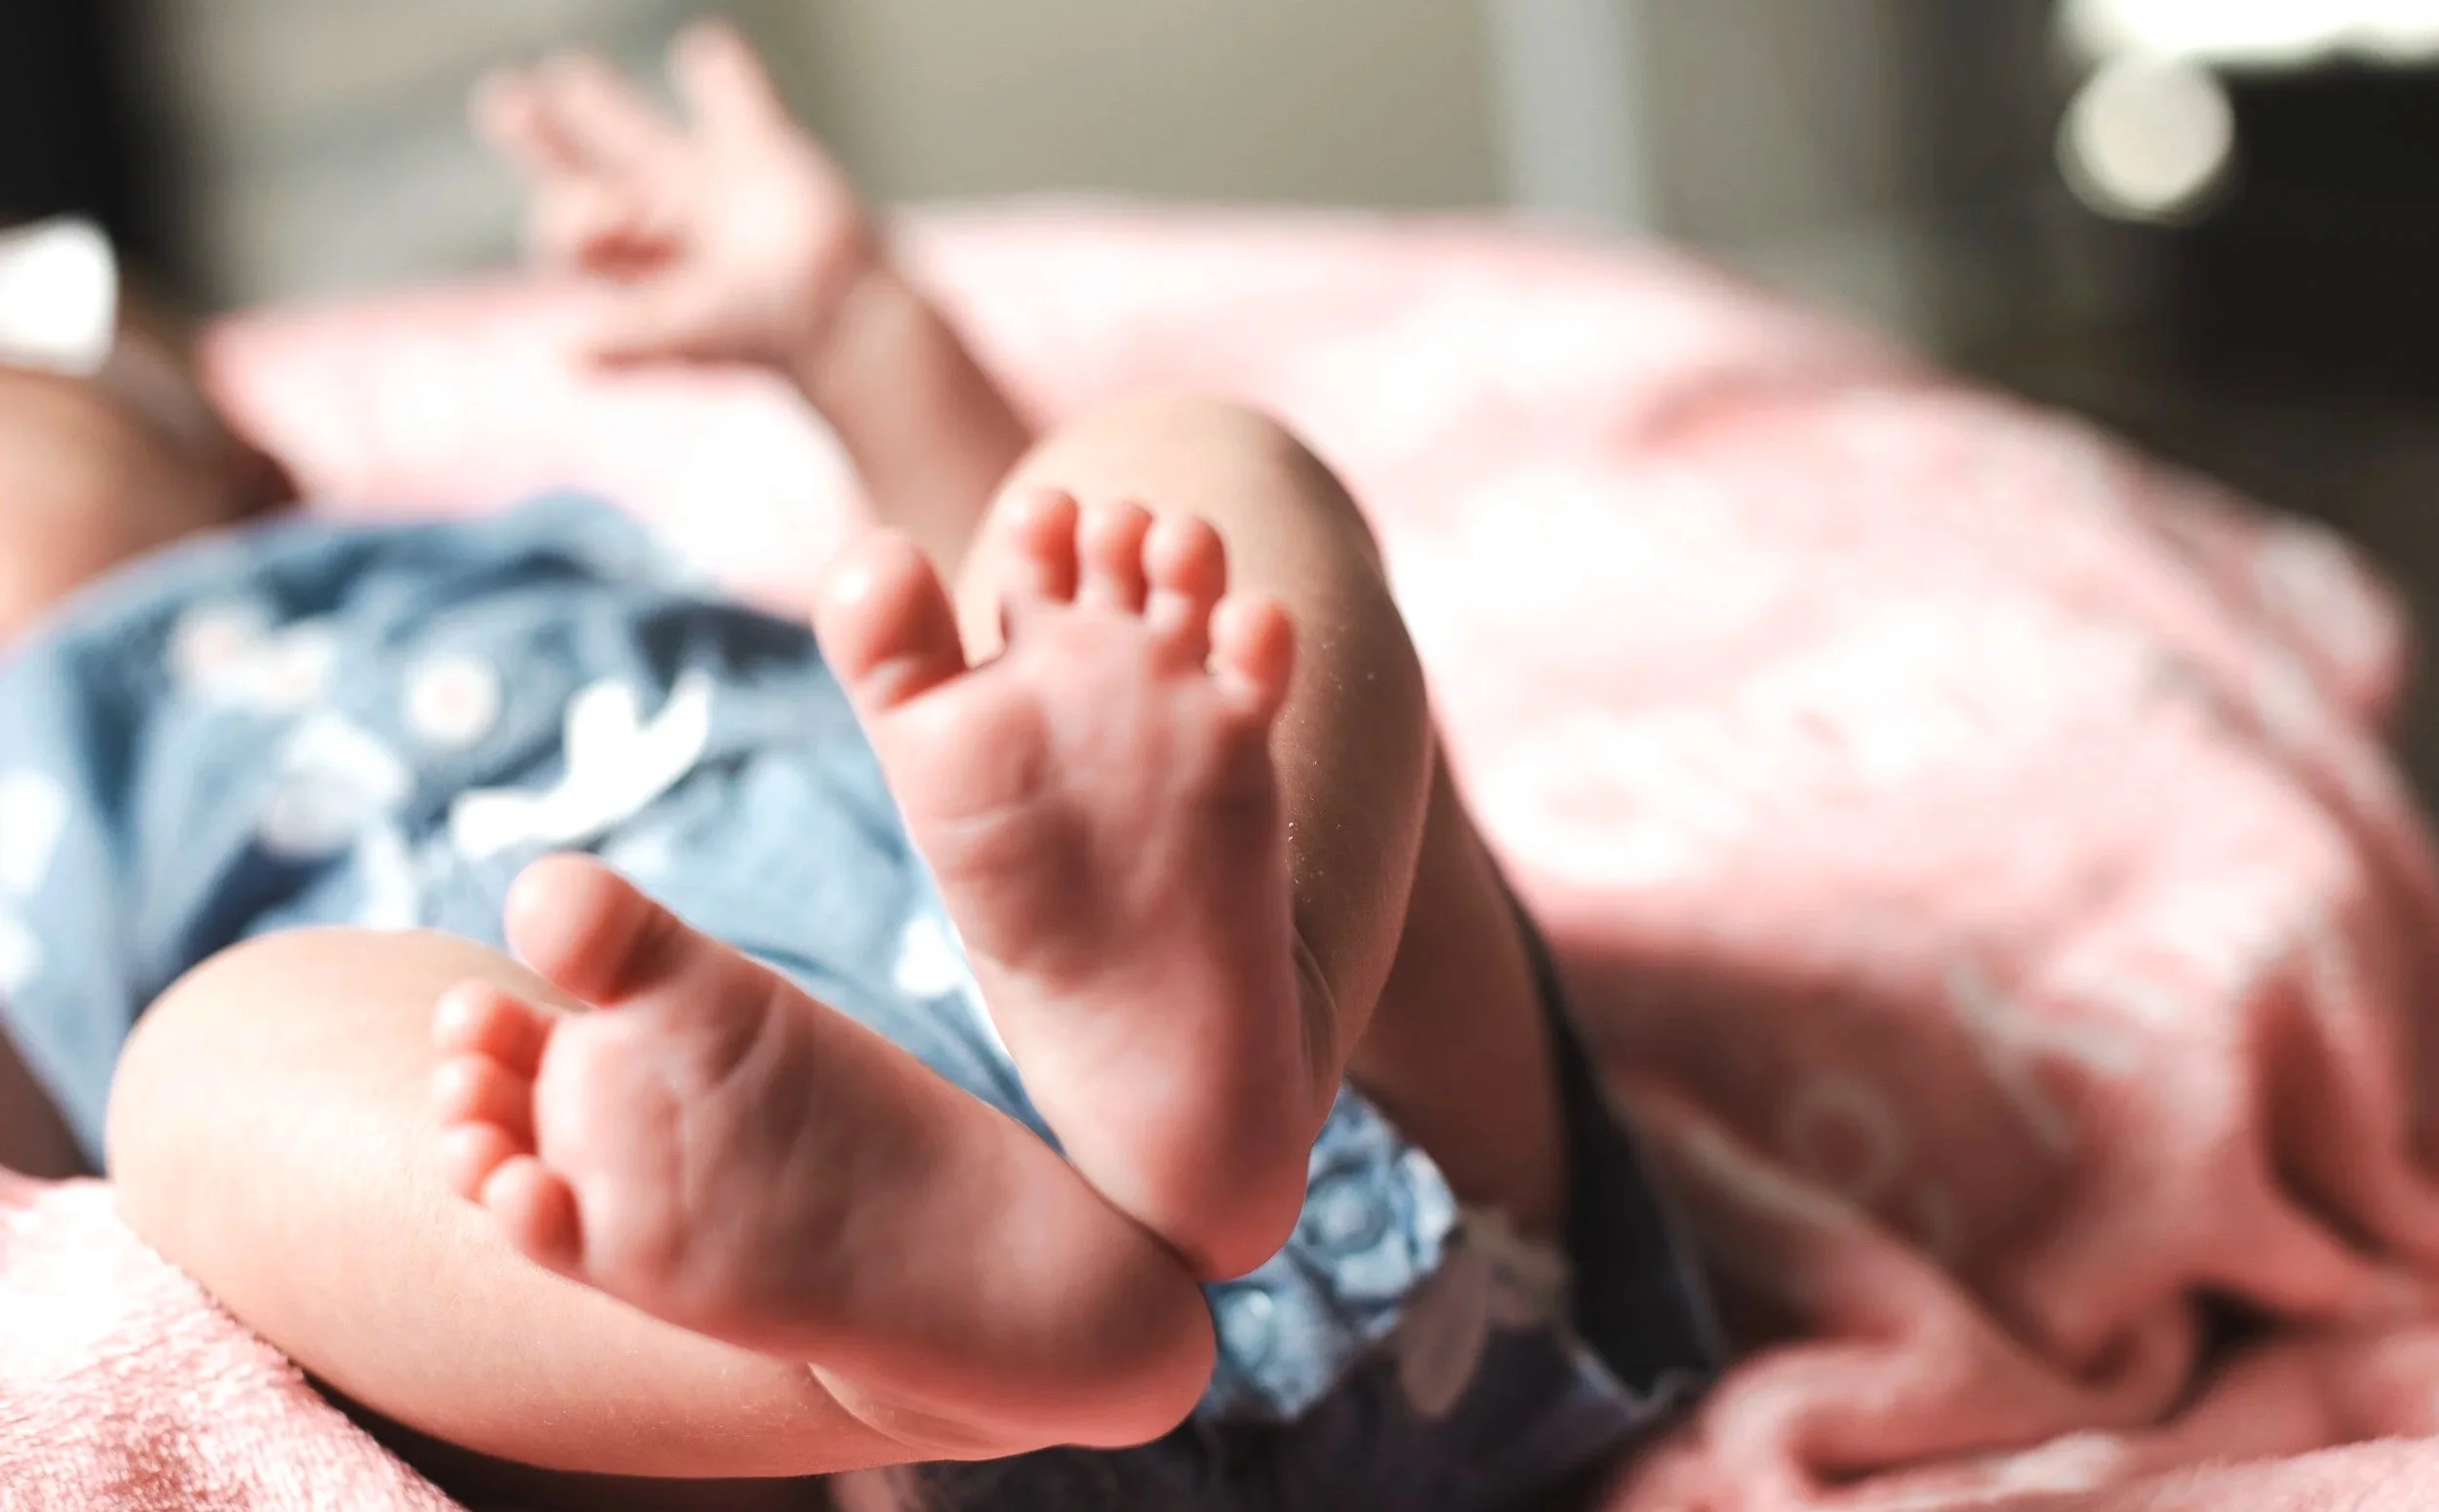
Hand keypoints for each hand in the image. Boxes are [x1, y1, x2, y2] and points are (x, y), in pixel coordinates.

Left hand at [475, 22, 874, 370]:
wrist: (852, 308)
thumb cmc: (768, 331)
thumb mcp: (688, 331)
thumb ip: (633, 338)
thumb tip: (568, 356)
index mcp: (636, 266)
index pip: (570, 225)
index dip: (577, 211)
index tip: (618, 214)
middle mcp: (667, 226)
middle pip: (590, 178)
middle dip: (545, 144)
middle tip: (503, 99)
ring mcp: (717, 191)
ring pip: (647, 138)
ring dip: (605, 106)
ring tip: (567, 74)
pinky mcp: (769, 156)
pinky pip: (743, 106)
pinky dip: (728, 78)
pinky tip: (708, 45)